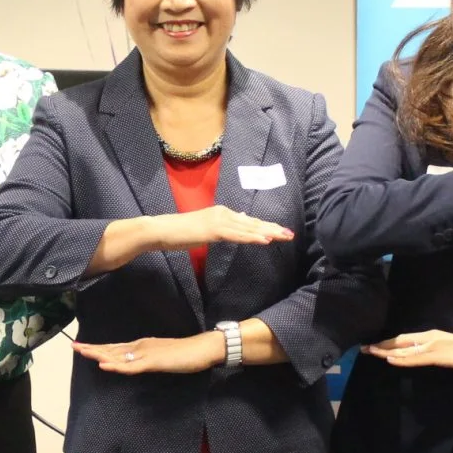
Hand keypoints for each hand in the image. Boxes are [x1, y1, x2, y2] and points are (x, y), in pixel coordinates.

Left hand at [73, 333, 225, 374]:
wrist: (202, 349)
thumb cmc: (184, 354)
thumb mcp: (160, 358)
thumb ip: (146, 360)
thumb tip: (133, 364)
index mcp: (141, 345)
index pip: (115, 347)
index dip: (99, 347)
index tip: (83, 347)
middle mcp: (140, 346)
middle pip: (112, 349)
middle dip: (93, 348)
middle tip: (74, 346)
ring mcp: (146, 353)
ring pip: (118, 355)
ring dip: (100, 354)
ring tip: (83, 352)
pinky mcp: (153, 362)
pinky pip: (131, 366)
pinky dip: (116, 366)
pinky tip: (105, 365)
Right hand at [153, 206, 294, 250]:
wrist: (162, 230)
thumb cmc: (181, 232)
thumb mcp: (206, 229)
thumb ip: (224, 226)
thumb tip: (241, 221)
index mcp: (222, 213)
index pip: (248, 221)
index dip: (265, 226)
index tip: (281, 231)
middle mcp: (223, 213)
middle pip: (252, 222)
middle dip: (272, 228)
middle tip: (290, 234)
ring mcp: (218, 221)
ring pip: (248, 228)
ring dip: (267, 232)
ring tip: (283, 236)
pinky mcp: (213, 230)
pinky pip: (237, 235)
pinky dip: (251, 237)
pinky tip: (264, 240)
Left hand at [363, 329, 452, 371]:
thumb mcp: (447, 353)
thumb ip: (433, 354)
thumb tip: (420, 357)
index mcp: (431, 336)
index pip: (405, 339)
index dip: (388, 342)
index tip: (373, 346)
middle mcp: (429, 338)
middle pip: (400, 341)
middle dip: (382, 345)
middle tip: (363, 348)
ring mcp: (434, 346)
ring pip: (405, 349)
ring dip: (386, 351)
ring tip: (371, 352)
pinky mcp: (439, 355)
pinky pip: (416, 358)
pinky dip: (402, 359)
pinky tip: (390, 360)